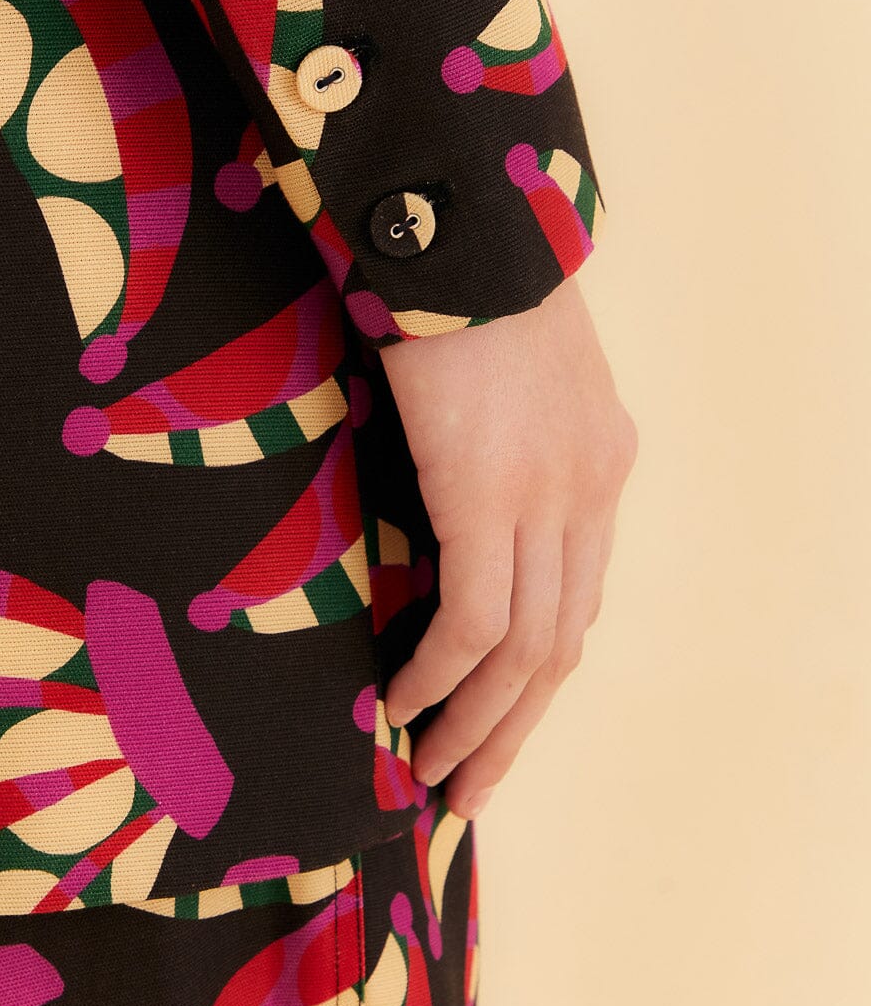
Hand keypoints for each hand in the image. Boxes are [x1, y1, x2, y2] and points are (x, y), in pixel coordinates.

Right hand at [379, 275, 637, 818]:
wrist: (459, 220)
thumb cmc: (461, 279)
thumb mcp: (508, 367)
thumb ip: (503, 435)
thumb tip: (447, 484)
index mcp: (602, 459)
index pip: (580, 595)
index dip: (537, 671)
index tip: (495, 717)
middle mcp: (591, 489)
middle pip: (565, 642)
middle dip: (516, 724)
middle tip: (469, 785)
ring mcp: (548, 495)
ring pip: (527, 651)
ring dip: (478, 722)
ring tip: (434, 771)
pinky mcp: (490, 494)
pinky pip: (475, 621)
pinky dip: (440, 675)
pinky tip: (403, 703)